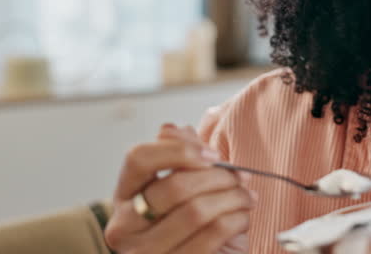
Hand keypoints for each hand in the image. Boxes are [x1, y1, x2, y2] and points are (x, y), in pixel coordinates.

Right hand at [104, 124, 255, 253]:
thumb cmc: (192, 223)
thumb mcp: (184, 184)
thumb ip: (179, 153)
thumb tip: (175, 129)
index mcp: (124, 196)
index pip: (138, 159)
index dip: (178, 150)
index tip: (211, 154)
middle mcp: (124, 227)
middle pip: (174, 186)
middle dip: (218, 176)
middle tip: (240, 176)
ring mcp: (146, 253)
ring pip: (196, 212)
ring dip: (232, 198)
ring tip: (246, 196)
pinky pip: (213, 235)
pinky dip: (236, 220)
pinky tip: (242, 217)